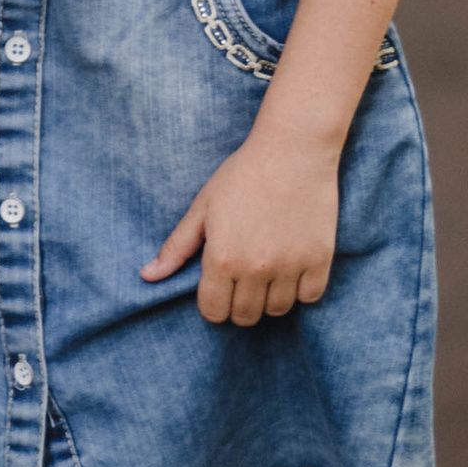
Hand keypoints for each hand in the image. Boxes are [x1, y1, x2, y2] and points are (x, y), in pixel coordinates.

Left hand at [143, 121, 339, 327]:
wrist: (292, 150)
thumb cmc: (243, 174)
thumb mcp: (202, 207)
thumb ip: (177, 246)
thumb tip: (148, 277)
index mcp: (222, 259)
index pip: (213, 313)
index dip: (213, 304)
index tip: (218, 288)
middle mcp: (256, 269)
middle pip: (245, 317)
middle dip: (239, 304)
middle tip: (243, 279)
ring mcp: (290, 266)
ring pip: (277, 310)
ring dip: (270, 298)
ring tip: (268, 272)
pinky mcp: (319, 259)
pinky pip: (310, 297)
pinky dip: (301, 290)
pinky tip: (292, 267)